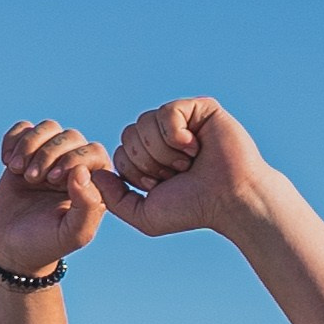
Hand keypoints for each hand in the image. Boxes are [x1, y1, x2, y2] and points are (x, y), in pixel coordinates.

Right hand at [0, 121, 110, 276]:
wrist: (9, 248)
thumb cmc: (45, 244)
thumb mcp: (73, 234)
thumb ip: (88, 207)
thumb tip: (82, 171)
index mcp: (93, 183)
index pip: (94, 152)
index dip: (74, 158)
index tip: (53, 180)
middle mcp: (73, 166)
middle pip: (70, 136)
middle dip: (49, 153)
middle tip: (33, 179)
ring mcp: (48, 158)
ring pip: (48, 128)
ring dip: (30, 144)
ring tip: (18, 170)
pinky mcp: (24, 154)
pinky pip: (23, 128)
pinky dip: (13, 139)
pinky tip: (8, 163)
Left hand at [102, 98, 273, 238]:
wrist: (230, 200)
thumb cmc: (192, 209)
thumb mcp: (144, 214)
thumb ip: (114, 199)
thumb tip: (93, 175)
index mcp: (151, 156)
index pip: (120, 153)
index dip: (135, 173)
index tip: (161, 185)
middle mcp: (164, 135)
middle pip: (129, 135)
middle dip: (148, 162)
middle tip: (176, 173)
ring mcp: (182, 120)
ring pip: (145, 123)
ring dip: (164, 151)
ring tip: (188, 162)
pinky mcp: (200, 108)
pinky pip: (168, 112)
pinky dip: (177, 135)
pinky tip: (196, 147)